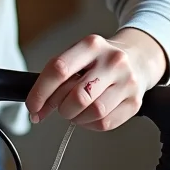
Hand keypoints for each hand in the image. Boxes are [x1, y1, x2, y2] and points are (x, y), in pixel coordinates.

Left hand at [25, 28, 167, 131]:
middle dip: (61, 107)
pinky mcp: (135, 101)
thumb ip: (57, 76)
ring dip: (76, 117)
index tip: (32, 106)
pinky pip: (106, 123)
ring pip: (93, 112)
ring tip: (76, 110)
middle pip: (77, 96)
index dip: (41, 92)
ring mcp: (127, 81)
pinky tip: (89, 115)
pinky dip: (90, 124)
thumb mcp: (78, 56)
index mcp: (91, 45)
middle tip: (60, 107)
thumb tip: (35, 106)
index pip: (59, 69)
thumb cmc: (99, 60)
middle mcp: (112, 60)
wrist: (137, 58)